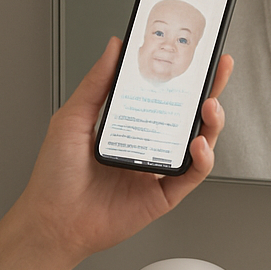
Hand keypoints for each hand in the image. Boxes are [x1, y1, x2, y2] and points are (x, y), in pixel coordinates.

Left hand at [0, 37, 232, 269]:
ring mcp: (157, 170)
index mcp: (128, 124)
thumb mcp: (72, 118)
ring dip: (210, 123)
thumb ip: (96, 83)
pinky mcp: (163, 196)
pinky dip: (202, 160)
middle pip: (188, 115)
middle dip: (209, 90)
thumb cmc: (55, 176)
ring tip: (209, 107)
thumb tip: (114, 48)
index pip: (162, 93)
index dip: (181, 74)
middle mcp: (147, 145)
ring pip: (198, 143)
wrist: (51, 221)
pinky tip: (198, 146)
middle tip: (218, 69)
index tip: (194, 51)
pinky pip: (191, 176)